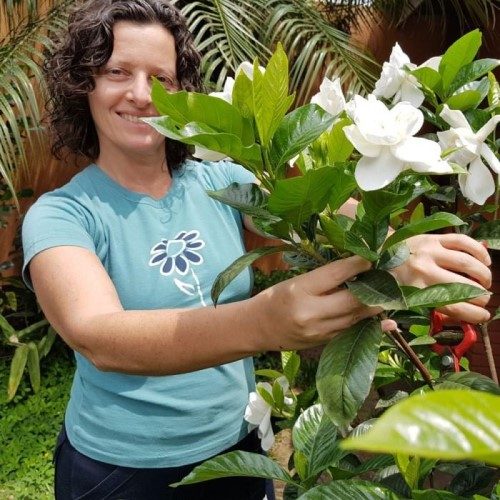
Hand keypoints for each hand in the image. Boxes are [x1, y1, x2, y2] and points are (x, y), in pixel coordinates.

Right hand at [255, 256, 395, 350]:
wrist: (258, 328)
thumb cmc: (276, 298)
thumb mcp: (296, 281)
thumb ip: (323, 277)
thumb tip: (356, 267)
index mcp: (300, 291)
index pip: (335, 274)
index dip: (357, 264)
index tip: (372, 256)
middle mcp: (311, 313)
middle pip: (353, 299)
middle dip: (374, 287)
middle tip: (389, 274)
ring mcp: (319, 331)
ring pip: (357, 317)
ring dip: (376, 304)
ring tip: (391, 292)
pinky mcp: (325, 343)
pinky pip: (353, 332)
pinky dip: (371, 324)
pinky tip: (389, 322)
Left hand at [392, 233, 491, 322]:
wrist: (377, 253)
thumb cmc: (390, 280)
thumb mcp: (403, 300)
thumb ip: (428, 308)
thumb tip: (457, 317)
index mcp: (416, 290)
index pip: (454, 306)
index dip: (475, 314)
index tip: (483, 316)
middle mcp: (424, 270)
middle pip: (465, 286)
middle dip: (481, 297)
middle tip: (484, 299)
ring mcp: (430, 251)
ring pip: (467, 263)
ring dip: (483, 275)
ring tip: (486, 282)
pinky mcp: (433, 237)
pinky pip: (462, 241)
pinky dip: (478, 251)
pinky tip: (484, 260)